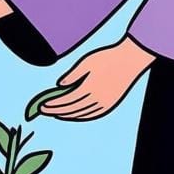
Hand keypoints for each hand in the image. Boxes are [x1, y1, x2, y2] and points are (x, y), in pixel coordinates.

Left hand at [40, 37, 155, 120]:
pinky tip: (74, 114)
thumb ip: (72, 75)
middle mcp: (97, 99)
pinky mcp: (110, 104)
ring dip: (68, 115)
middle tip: (44, 111)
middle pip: (72, 110)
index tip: (43, 106)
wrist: (131, 60)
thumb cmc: (108, 57)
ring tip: (57, 113)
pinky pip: (92, 114)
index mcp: (89, 88)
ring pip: (82, 114)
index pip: (66, 101)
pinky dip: (81, 116)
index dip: (53, 105)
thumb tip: (59, 85)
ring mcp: (105, 103)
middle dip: (57, 111)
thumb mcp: (86, 62)